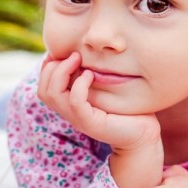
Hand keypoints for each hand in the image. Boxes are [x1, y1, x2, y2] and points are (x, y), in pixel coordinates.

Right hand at [38, 52, 160, 150]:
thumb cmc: (129, 110)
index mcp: (70, 105)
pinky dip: (79, 85)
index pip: (44, 86)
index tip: (64, 52)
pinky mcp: (91, 123)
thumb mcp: (108, 89)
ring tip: (78, 59)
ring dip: (62, 72)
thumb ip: (94, 76)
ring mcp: (79, 119)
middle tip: (74, 54)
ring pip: (53, 95)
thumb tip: (89, 52)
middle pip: (44, 90)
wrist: (143, 136)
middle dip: (52, 68)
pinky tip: (90, 74)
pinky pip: (75, 102)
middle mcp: (70, 113)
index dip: (48, 67)